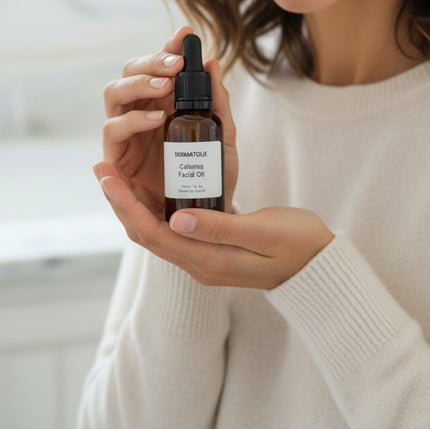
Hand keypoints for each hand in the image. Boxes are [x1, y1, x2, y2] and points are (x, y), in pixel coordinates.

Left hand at [92, 165, 333, 288]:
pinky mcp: (211, 247)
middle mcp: (199, 262)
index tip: (106, 176)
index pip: (152, 232)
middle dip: (121, 201)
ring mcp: (205, 257)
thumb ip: (220, 227)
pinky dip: (154, 206)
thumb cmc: (298, 244)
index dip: (125, 204)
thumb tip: (177, 219)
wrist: (319, 266)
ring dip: (134, 204)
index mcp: (207, 260)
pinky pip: (172, 227)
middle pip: (146, 232)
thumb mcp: (263, 231)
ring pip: (156, 230)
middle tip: (102, 170)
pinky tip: (150, 188)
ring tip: (117, 176)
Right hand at [101, 25, 237, 217]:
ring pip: (114, 93)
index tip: (185, 35)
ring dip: (138, 84)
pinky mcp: (116, 160)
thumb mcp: (223, 138)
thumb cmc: (213, 178)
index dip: (167, 48)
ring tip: (167, 88)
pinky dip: (131, 121)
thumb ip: (218, 104)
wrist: (208, 222)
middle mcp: (140, 112)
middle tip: (178, 64)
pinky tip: (156, 119)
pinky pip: (112, 132)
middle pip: (130, 71)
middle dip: (151, 61)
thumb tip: (213, 63)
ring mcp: (125, 134)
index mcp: (163, 102)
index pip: (158, 66)